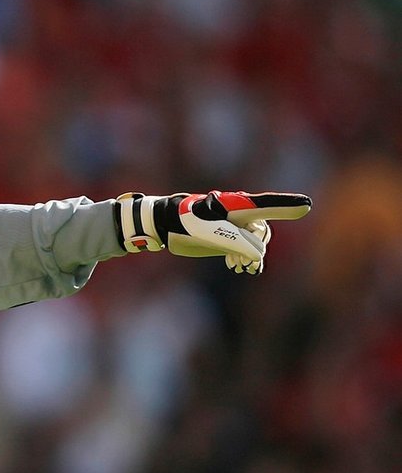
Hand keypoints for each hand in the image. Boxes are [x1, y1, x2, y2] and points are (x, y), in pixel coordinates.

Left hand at [115, 190, 311, 274]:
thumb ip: (235, 241)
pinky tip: (235, 266)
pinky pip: (245, 249)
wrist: (165, 225)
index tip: (307, 205)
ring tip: (240, 267)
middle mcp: (239, 214)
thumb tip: (257, 255)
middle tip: (245, 263)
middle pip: (262, 231)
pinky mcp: (227, 238)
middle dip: (258, 247)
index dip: (287, 206)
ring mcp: (234, 226)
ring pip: (255, 242)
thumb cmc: (184, 222)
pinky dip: (245, 259)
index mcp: (237, 206)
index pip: (267, 205)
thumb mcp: (207, 231)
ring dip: (252, 256)